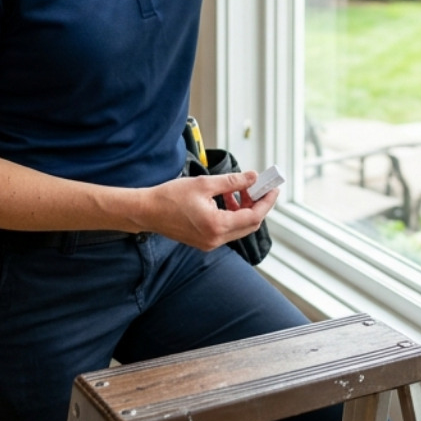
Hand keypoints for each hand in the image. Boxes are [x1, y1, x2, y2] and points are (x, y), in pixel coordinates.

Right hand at [139, 172, 279, 250]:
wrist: (147, 211)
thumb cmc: (170, 197)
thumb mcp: (204, 184)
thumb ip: (232, 182)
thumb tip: (253, 177)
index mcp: (217, 225)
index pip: (253, 216)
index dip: (266, 202)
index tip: (273, 189)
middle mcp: (216, 239)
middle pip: (249, 225)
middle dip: (258, 205)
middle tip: (260, 187)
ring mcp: (210, 243)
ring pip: (239, 228)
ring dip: (244, 209)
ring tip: (239, 190)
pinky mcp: (204, 241)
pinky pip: (227, 229)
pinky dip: (232, 214)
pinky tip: (227, 199)